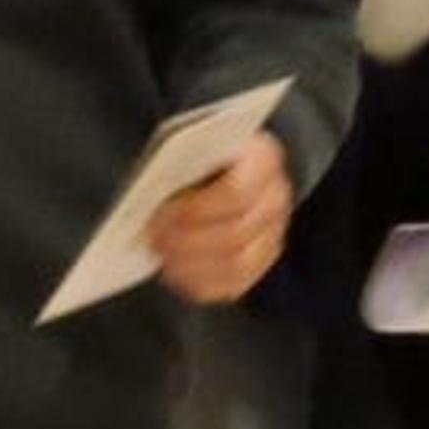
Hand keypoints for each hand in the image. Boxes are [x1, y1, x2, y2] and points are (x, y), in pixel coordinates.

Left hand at [149, 131, 292, 304]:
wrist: (220, 163)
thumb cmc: (201, 152)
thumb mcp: (191, 144)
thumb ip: (181, 162)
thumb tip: (155, 193)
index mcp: (263, 160)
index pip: (237, 193)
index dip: (196, 209)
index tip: (163, 212)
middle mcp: (275, 201)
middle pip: (235, 235)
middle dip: (187, 240)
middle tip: (153, 236)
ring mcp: (271, 237)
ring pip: (235, 266)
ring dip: (190, 263)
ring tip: (160, 251)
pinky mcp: (257, 265)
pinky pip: (230, 285)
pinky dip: (198, 281)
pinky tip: (172, 269)